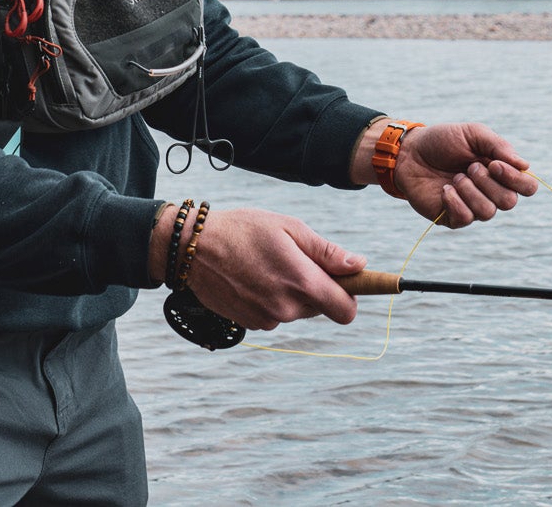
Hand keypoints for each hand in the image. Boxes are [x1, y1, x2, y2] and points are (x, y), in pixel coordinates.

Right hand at [179, 208, 363, 330]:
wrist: (192, 248)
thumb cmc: (243, 230)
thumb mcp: (289, 229)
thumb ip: (327, 252)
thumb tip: (359, 265)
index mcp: (301, 282)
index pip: (345, 310)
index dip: (352, 296)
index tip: (348, 281)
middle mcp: (286, 308)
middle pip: (322, 307)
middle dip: (317, 287)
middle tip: (296, 259)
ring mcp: (266, 319)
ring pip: (297, 310)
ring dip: (292, 292)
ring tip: (269, 264)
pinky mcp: (250, 324)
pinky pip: (275, 314)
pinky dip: (272, 299)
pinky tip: (254, 277)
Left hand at [387, 122, 536, 227]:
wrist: (410, 152)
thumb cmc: (443, 141)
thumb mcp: (472, 134)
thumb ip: (499, 146)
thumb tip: (525, 166)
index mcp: (500, 172)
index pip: (527, 187)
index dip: (515, 179)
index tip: (494, 163)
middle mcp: (491, 192)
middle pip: (510, 202)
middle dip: (489, 183)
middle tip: (469, 166)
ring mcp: (473, 207)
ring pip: (488, 212)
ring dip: (470, 191)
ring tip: (455, 177)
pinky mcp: (454, 218)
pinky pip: (465, 218)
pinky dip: (455, 201)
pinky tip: (444, 189)